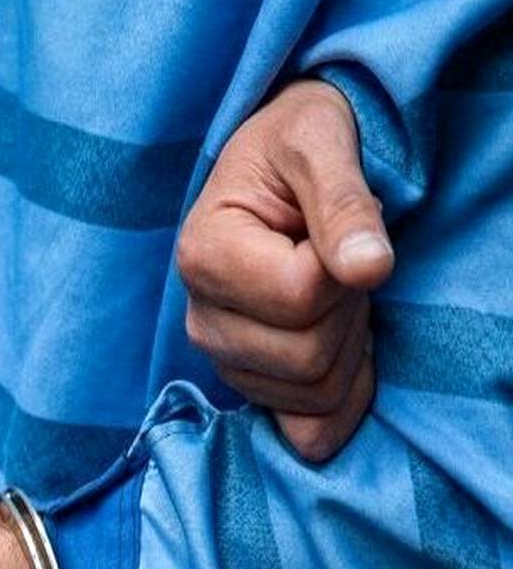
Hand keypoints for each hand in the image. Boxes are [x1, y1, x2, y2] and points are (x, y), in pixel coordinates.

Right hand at [178, 80, 393, 460]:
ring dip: (350, 345)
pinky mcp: (247, 380)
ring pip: (312, 392)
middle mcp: (200, 315)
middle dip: (349, 311)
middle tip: (344, 260)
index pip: (299, 297)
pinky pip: (305, 428)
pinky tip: (345, 350)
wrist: (279, 160)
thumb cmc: (297, 140)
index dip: (346, 266)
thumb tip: (368, 269)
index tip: (338, 225)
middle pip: (306, 357)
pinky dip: (341, 399)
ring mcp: (220, 354)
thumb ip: (344, 202)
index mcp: (203, 254)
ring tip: (336, 290)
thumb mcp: (320, 141)